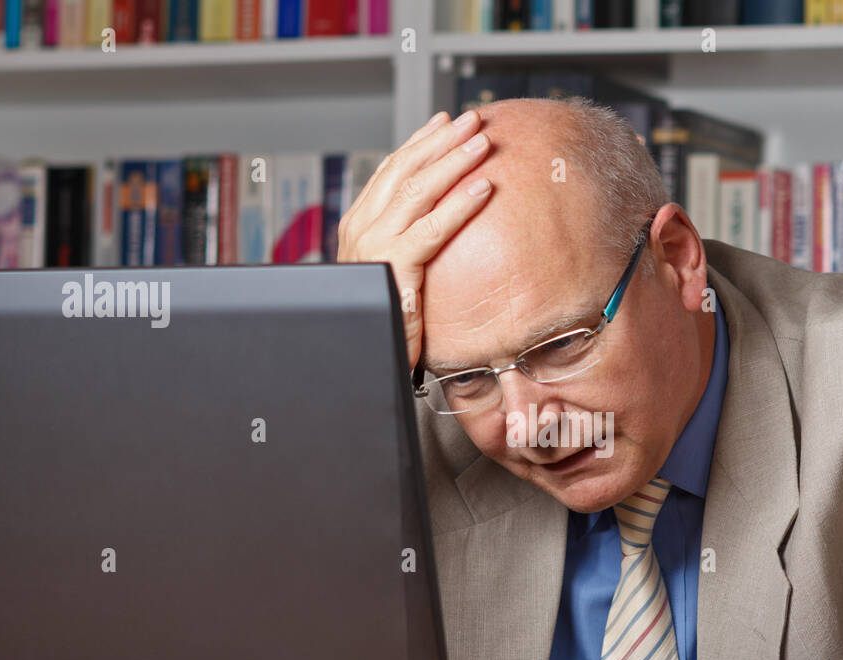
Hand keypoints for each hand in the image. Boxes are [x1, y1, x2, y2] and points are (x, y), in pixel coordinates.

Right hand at [335, 109, 494, 370]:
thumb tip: (430, 225)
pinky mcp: (394, 267)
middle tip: (472, 119)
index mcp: (359, 225)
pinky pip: (433, 227)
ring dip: (453, 161)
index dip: (420, 142)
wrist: (365, 356)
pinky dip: (460, 204)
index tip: (445, 122)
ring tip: (482, 141)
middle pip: (404, 170)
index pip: (390, 170)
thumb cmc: (384, 318)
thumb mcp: (391, 272)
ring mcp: (375, 245)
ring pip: (418, 189)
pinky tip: (483, 188)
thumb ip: (404, 243)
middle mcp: (362, 228)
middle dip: (441, 140)